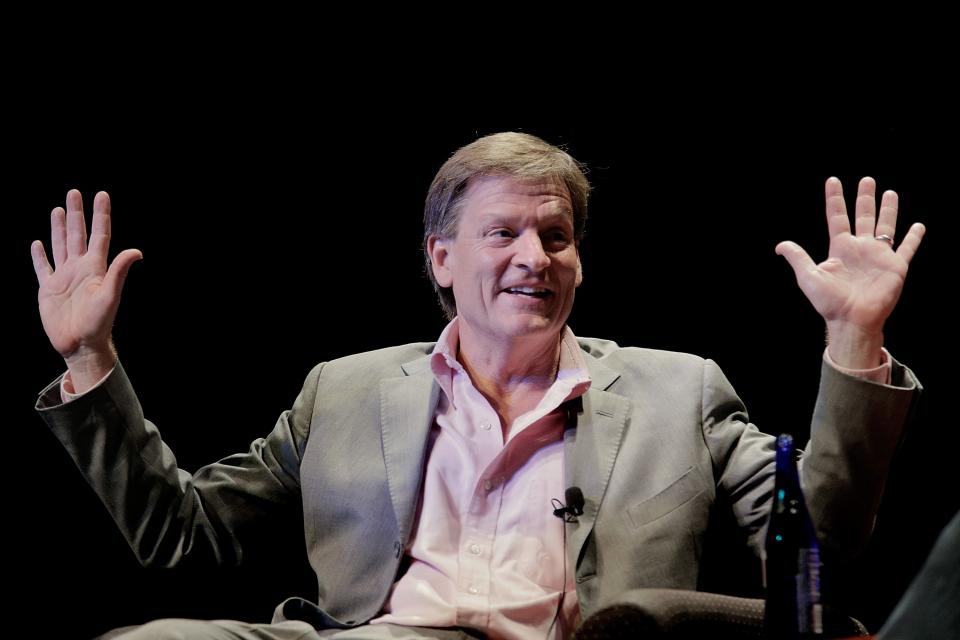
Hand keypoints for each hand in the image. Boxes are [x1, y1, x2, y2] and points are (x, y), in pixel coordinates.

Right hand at [31, 190, 141, 385]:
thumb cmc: (98, 323)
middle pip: (78, 234)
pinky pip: (43, 267)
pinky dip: (40, 255)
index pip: (99, 234)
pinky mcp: (48, 289)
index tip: (101, 195)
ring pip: (61, 246)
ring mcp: (63, 277)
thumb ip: (119, 272)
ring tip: (59, 210)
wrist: (80, 344)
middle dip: (77, 213)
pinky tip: (38, 244)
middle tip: (74, 192)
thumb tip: (136, 252)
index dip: (100, 215)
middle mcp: (79, 268)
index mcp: (95, 267)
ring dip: (59, 228)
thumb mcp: (110, 295)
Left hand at [775, 177, 924, 367]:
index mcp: (840, 248)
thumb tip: (780, 246)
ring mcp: (879, 256)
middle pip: (863, 216)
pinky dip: (914, 237)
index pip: (837, 217)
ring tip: (889, 192)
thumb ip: (798, 258)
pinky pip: (907, 248)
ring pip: (886, 226)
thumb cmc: (830, 302)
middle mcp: (860, 248)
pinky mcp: (896, 266)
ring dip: (888, 210)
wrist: (852, 320)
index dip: (835, 199)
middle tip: (867, 180)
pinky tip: (918, 226)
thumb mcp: (809, 277)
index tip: (833, 180)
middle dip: (865, 198)